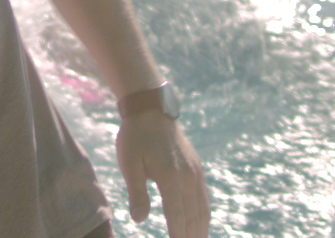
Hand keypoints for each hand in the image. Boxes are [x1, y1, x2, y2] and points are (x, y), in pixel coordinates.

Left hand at [117, 112, 207, 237]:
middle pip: (194, 217)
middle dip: (192, 237)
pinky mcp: (196, 168)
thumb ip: (137, 193)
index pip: (177, 218)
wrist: (151, 109)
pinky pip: (204, 197)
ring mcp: (195, 172)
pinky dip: (204, 215)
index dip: (178, 237)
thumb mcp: (130, 164)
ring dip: (201, 229)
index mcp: (171, 178)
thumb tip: (139, 220)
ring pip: (203, 209)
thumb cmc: (135, 137)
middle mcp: (188, 177)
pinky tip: (200, 224)